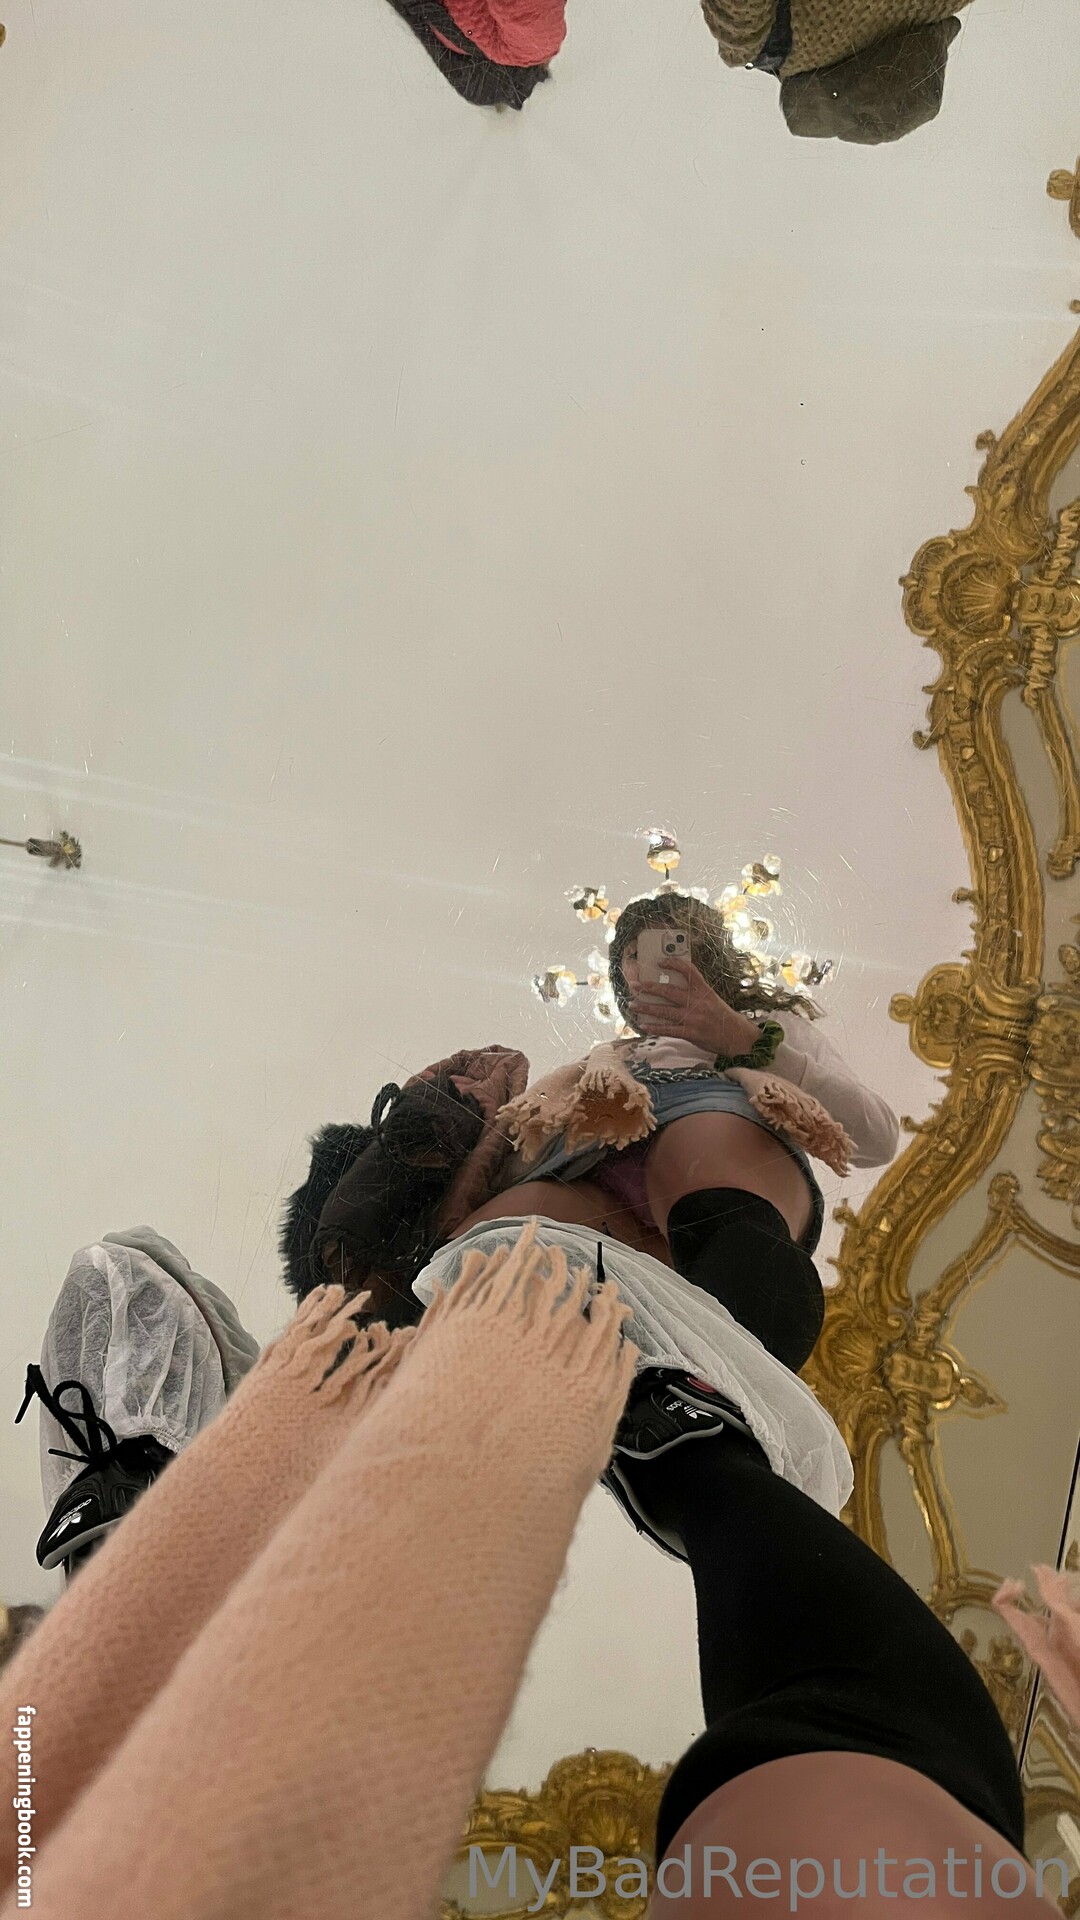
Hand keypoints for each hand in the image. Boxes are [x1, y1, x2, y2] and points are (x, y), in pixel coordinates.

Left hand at [624, 955, 758, 1056]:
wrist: (735, 1036)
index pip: (689, 971)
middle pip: (669, 992)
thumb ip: (694, 992)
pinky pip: (668, 1030)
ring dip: (646, 1008)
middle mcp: (697, 1002)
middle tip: (635, 986)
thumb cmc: (721, 1015)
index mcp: (704, 990)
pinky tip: (643, 1025)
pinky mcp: (690, 1033)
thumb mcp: (711, 998)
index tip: (660, 961)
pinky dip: (654, 1027)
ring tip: (633, 1005)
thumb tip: (670, 988)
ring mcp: (693, 1018)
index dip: (674, 964)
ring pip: (664, 1011)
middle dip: (649, 988)